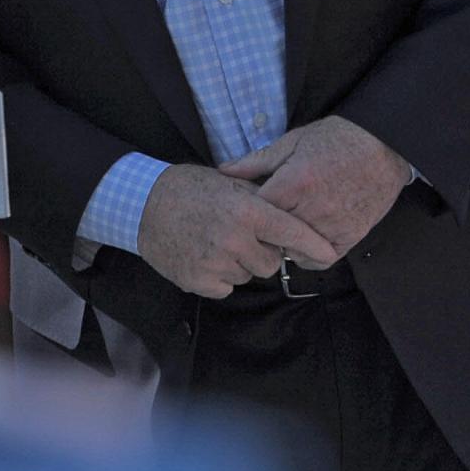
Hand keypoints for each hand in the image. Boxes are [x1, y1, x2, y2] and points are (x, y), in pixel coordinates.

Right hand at [136, 165, 336, 299]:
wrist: (142, 204)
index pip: (292, 234)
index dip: (314, 246)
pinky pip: (226, 288)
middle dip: (261, 253)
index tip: (328, 254)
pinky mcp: (199, 281)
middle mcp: (235, 239)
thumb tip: (295, 215)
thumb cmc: (189, 189)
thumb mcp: (229, 182)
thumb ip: (263, 198)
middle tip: (238, 236)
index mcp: (246, 212)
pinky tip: (202, 255)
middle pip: (271, 263)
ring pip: (248, 276)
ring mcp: (216, 262)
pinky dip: (218, 277)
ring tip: (215, 242)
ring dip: (238, 265)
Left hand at [219, 117, 412, 260]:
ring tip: (285, 229)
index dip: (247, 214)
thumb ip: (255, 161)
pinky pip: (323, 259)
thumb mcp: (291, 142)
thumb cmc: (335, 139)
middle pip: (273, 235)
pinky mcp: (352, 236)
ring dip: (287, 244)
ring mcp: (334, 226)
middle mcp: (312, 209)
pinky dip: (311, 254)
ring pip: (295, 250)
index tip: (245, 211)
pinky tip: (305, 240)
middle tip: (262, 222)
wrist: (383, 144)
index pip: (256, 214)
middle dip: (264, 230)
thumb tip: (223, 171)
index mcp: (293, 184)